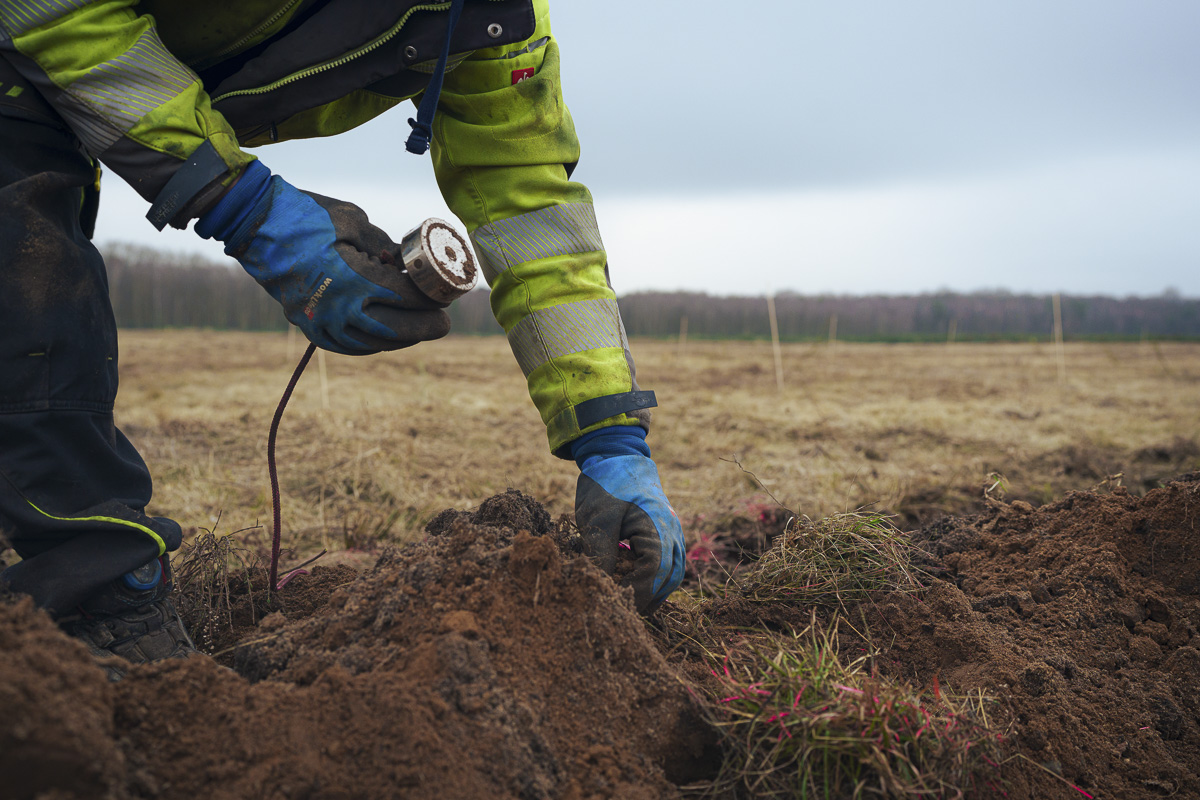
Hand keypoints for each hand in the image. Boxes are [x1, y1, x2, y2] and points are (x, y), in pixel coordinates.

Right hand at [196, 161, 449, 354]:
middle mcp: (339, 309)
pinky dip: (370, 344)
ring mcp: (321, 321)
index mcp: (355, 280)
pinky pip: (346, 345)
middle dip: (424, 327)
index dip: (431, 299)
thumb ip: (385, 247)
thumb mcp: (354, 222)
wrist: (253, 223)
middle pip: (396, 329)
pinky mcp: (307, 325)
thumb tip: (406, 264)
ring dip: (400, 339)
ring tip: (419, 330)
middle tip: (443, 323)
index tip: (447, 296)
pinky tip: (384, 337)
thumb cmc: (307, 215)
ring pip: (372, 343)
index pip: (406, 299)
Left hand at [572, 426, 684, 614]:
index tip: (613, 604)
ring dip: (652, 591)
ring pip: (673, 574)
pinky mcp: (667, 533)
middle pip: (669, 578)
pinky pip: (669, 563)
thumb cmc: (606, 484)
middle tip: (619, 611)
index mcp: (659, 526)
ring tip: (627, 603)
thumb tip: (601, 587)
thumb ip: (600, 554)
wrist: (617, 456)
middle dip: (645, 598)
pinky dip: (654, 579)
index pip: (655, 573)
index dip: (635, 593)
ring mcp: (673, 532)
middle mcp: (673, 531)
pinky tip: (633, 584)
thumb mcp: (596, 519)